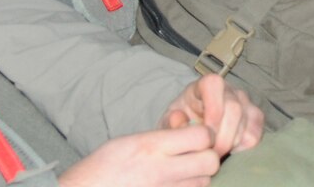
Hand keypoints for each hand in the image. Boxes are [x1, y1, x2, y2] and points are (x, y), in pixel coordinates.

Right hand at [56, 125, 221, 186]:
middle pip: (210, 162)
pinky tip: (176, 184)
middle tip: (197, 156)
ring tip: (184, 173)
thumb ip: (162, 138)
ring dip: (199, 177)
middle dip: (208, 157)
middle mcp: (160, 170)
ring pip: (204, 183)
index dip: (205, 134)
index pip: (201, 136)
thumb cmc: (103, 166)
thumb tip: (190, 133)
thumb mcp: (130, 141)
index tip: (199, 136)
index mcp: (151, 146)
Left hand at [162, 74, 264, 155]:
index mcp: (206, 84)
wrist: (191, 128)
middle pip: (234, 109)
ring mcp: (245, 103)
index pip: (214, 84)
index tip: (204, 133)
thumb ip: (171, 122)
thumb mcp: (169, 122)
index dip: (213, 108)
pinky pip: (254, 137)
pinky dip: (241, 149)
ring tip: (214, 154)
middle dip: (222, 137)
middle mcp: (229, 90)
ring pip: (246, 124)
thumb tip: (180, 120)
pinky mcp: (255, 119)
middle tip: (209, 154)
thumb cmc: (181, 123)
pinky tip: (227, 151)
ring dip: (230, 145)